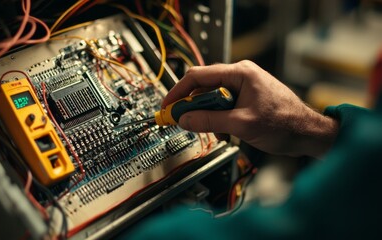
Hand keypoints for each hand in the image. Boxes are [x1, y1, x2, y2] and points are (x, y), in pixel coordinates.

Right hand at [162, 60, 338, 157]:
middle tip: (183, 122)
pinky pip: (223, 105)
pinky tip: (225, 131)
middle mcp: (240, 76)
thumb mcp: (241, 124)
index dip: (178, 92)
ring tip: (213, 131)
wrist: (307, 133)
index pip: (198, 76)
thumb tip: (184, 119)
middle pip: (204, 87)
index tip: (168, 106)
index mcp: (240, 73)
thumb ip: (209, 120)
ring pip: (212, 98)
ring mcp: (243, 87)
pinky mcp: (246, 98)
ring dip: (207, 115)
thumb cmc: (285, 123)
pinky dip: (218, 118)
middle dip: (193, 106)